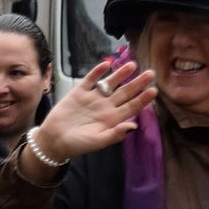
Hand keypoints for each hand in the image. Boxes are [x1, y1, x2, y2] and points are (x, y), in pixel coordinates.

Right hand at [27, 60, 158, 175]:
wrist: (54, 139)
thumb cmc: (77, 144)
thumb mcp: (98, 142)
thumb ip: (115, 134)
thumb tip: (134, 126)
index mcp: (113, 119)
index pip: (132, 106)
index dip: (143, 99)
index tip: (154, 90)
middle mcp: (105, 106)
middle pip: (125, 92)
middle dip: (138, 83)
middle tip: (151, 73)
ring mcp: (93, 98)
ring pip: (110, 83)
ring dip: (121, 74)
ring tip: (132, 65)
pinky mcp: (78, 92)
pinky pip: (90, 79)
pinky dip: (97, 72)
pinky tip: (106, 64)